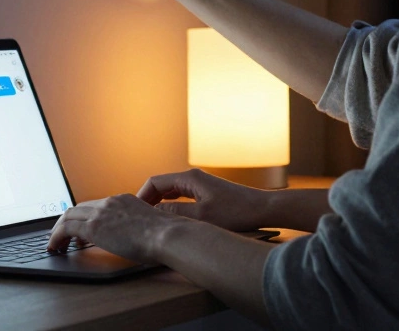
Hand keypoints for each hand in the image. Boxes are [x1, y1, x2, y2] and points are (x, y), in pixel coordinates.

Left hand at [46, 194, 183, 263]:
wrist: (166, 235)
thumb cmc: (165, 236)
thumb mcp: (150, 225)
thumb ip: (137, 226)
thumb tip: (133, 237)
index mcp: (123, 200)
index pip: (96, 206)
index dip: (85, 218)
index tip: (80, 230)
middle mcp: (110, 202)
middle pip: (79, 208)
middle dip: (68, 222)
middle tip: (62, 236)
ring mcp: (101, 213)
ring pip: (69, 216)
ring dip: (59, 230)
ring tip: (55, 243)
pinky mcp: (94, 227)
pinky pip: (66, 229)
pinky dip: (56, 237)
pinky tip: (54, 247)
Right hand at [136, 168, 269, 230]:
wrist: (263, 209)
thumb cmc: (235, 213)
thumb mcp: (201, 217)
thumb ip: (175, 212)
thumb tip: (154, 211)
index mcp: (189, 178)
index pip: (155, 181)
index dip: (142, 196)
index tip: (135, 213)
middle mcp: (194, 177)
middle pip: (162, 185)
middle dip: (149, 199)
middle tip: (140, 218)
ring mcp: (201, 184)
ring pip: (172, 191)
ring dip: (160, 203)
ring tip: (152, 220)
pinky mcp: (209, 193)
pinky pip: (182, 196)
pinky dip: (172, 204)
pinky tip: (171, 219)